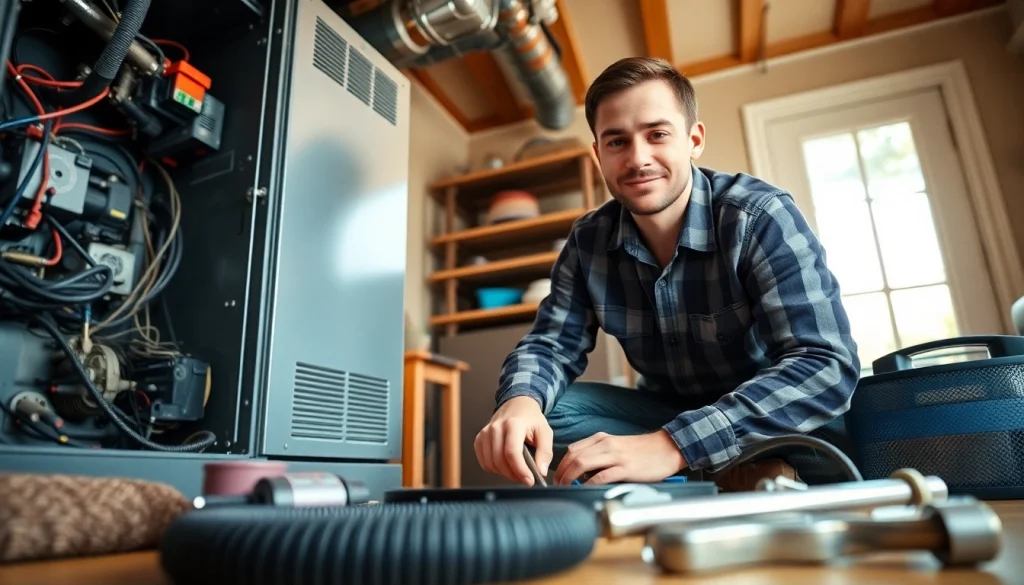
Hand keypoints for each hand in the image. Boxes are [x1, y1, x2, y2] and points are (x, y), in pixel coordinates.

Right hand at [474, 396, 553, 485]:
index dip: (520, 470)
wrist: (516, 404)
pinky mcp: (479, 439)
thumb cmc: (531, 419)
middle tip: (526, 477)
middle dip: (514, 475)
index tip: (529, 481)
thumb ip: (545, 452)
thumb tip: (541, 471)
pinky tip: (506, 465)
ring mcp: (485, 433)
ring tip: (517, 470)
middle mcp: (496, 428)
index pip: (512, 452)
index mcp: (513, 424)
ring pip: (491, 464)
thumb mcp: (545, 432)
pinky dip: (495, 469)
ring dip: (505, 473)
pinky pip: (484, 463)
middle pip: (500, 461)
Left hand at [553, 430, 685, 485]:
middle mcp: (606, 444)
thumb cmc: (643, 450)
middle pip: (573, 457)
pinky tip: (584, 488)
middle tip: (557, 485)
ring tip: (566, 487)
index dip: (561, 464)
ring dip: (570, 477)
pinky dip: (589, 483)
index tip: (558, 476)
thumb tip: (583, 473)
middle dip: (561, 472)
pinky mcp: (625, 468)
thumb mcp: (616, 446)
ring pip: (582, 463)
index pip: (572, 450)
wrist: (667, 447)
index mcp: (602, 439)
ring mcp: (615, 456)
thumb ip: (600, 454)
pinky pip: (601, 476)